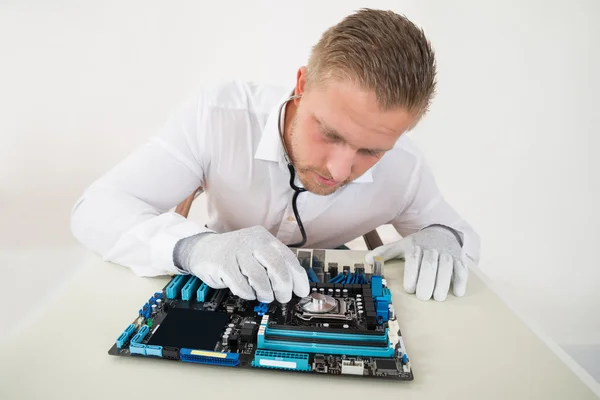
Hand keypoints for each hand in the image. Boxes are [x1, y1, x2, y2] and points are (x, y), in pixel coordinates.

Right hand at [173, 226, 309, 302]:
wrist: (202, 250)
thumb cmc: (234, 255)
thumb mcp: (256, 253)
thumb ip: (273, 266)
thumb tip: (294, 286)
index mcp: (265, 238)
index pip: (288, 258)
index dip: (298, 277)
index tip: (302, 291)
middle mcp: (253, 241)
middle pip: (276, 267)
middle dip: (283, 287)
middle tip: (283, 297)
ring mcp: (237, 251)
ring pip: (259, 278)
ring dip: (265, 293)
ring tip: (263, 296)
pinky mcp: (223, 264)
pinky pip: (241, 285)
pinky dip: (248, 293)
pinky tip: (247, 292)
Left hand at [365, 225, 467, 300]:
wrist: (441, 231)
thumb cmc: (419, 243)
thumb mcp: (401, 245)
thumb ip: (385, 253)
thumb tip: (367, 260)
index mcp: (415, 246)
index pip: (413, 259)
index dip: (412, 274)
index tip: (409, 289)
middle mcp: (432, 248)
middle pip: (430, 264)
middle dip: (427, 281)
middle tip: (423, 297)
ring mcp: (447, 252)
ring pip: (446, 266)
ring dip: (443, 282)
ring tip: (438, 297)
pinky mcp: (459, 257)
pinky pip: (462, 268)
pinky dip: (460, 280)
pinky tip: (457, 292)